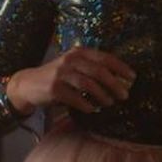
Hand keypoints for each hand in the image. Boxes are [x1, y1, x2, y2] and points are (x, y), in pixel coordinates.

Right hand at [7, 45, 135, 115]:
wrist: (28, 84)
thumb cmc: (58, 77)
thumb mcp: (74, 66)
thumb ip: (92, 68)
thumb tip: (120, 80)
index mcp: (79, 52)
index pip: (105, 57)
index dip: (121, 67)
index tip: (133, 77)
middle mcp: (70, 60)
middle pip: (99, 71)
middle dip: (115, 84)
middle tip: (125, 94)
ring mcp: (60, 74)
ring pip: (88, 84)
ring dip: (102, 95)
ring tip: (110, 103)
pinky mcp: (53, 88)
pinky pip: (75, 98)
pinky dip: (86, 104)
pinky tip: (92, 109)